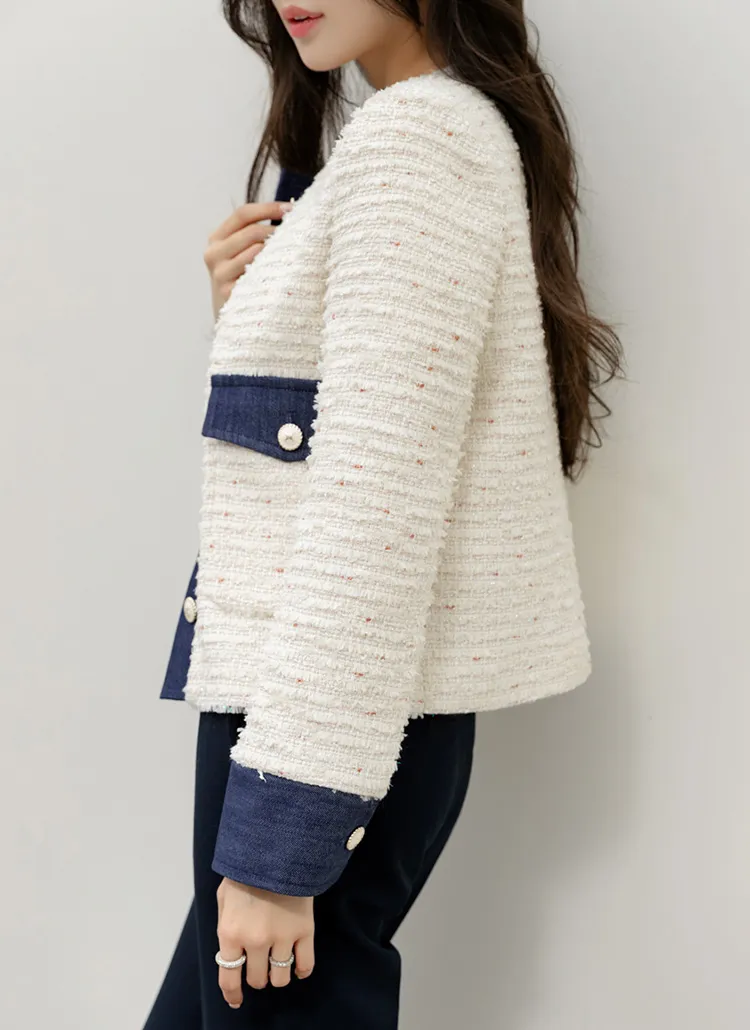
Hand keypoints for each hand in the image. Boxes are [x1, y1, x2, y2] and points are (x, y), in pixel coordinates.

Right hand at [204, 200, 292, 320]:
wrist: (231, 320)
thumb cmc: (244, 281)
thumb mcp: (239, 255)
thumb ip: (253, 235)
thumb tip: (290, 212)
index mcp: (216, 239)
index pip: (242, 214)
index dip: (268, 207)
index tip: (292, 208)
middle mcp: (213, 254)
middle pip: (251, 231)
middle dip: (277, 230)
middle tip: (297, 234)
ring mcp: (220, 274)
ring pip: (255, 250)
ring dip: (277, 249)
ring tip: (292, 252)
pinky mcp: (229, 292)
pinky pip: (256, 272)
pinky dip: (272, 268)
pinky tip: (283, 270)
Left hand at [216, 876, 314, 1006]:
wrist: (276, 849)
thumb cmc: (246, 871)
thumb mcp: (224, 897)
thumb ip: (226, 925)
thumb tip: (230, 949)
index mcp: (231, 933)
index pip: (229, 977)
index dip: (232, 994)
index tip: (236, 1000)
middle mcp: (255, 941)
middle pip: (258, 979)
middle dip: (257, 975)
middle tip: (259, 964)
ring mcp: (282, 937)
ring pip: (281, 976)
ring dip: (277, 974)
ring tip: (277, 963)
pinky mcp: (304, 930)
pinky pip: (305, 965)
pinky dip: (301, 971)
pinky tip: (297, 967)